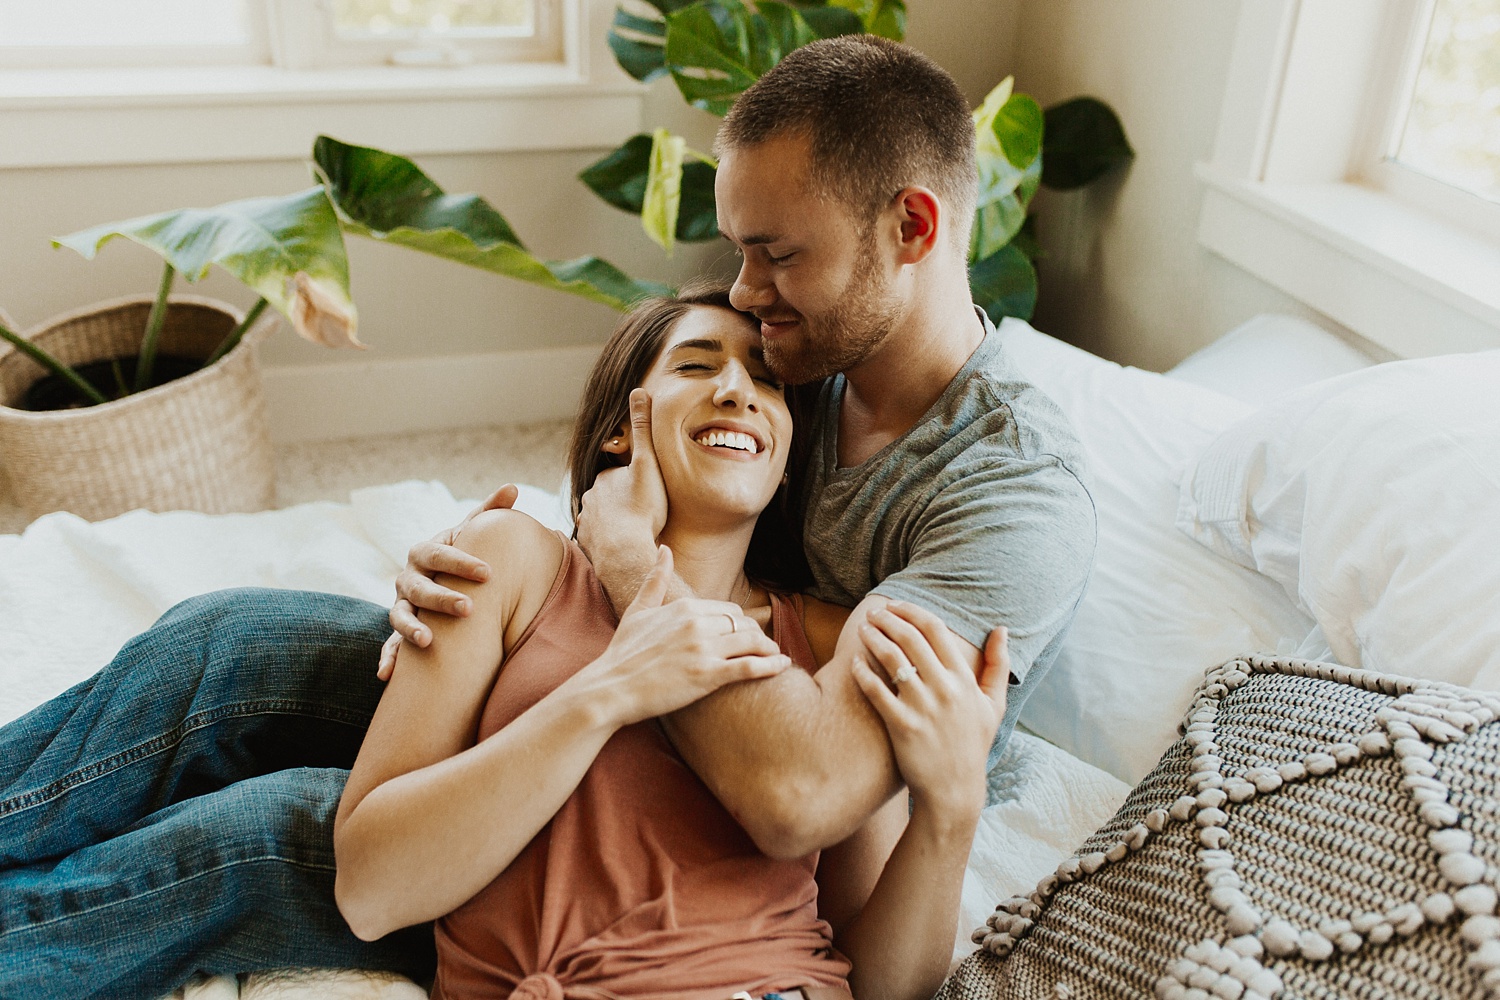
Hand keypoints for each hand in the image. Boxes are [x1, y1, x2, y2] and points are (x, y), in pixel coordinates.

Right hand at [377, 484, 518, 680]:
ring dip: (410, 629)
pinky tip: (387, 676)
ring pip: (400, 616)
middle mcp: (408, 579)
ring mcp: (401, 605)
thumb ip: (488, 511)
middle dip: (442, 598)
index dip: (462, 563)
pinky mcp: (398, 631)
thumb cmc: (460, 555)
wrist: (438, 579)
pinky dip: (388, 659)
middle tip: (469, 609)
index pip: (439, 554)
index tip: (489, 573)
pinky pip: (389, 646)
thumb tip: (512, 487)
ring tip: (428, 642)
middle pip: (420, 588)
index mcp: (424, 553)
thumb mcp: (471, 533)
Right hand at [575, 545, 790, 726]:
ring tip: (776, 657)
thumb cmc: (622, 653)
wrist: (610, 688)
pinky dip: (771, 666)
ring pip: (752, 642)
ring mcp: (703, 649)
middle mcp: (697, 623)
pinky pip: (750, 667)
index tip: (746, 634)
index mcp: (684, 607)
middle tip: (763, 647)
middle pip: (744, 624)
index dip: (741, 623)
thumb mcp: (638, 611)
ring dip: (769, 649)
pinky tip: (783, 667)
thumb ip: (655, 579)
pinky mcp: (707, 675)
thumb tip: (664, 548)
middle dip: (756, 636)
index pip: (728, 610)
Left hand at [576, 389, 668, 568]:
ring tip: (633, 532)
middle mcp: (589, 499)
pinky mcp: (589, 546)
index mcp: (604, 479)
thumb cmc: (641, 508)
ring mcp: (587, 523)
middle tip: (642, 511)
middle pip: (607, 496)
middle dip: (621, 500)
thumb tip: (638, 390)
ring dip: (614, 522)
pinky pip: (599, 541)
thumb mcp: (647, 462)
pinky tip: (622, 548)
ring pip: (601, 518)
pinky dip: (609, 542)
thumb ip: (643, 428)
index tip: (646, 490)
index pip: (617, 474)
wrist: (626, 553)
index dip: (632, 480)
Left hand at [850, 603, 1008, 819]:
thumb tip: (1002, 629)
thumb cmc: (973, 745)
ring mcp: (923, 707)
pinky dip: (862, 671)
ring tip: (862, 629)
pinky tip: (854, 661)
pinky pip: (876, 690)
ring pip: (891, 658)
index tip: (896, 606)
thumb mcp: (994, 706)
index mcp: (964, 680)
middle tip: (874, 613)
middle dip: (888, 619)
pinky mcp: (902, 726)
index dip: (912, 612)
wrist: (955, 790)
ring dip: (873, 638)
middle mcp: (945, 689)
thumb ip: (998, 666)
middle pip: (910, 638)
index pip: (936, 629)